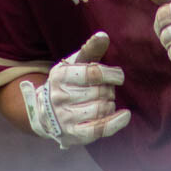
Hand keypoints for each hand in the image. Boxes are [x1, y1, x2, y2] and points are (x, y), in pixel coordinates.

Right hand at [19, 32, 130, 148]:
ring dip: (110, 103)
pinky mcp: (73, 134)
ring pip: (101, 109)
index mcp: (60, 75)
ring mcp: (65, 117)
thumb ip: (91, 50)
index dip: (111, 74)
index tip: (118, 76)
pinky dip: (115, 122)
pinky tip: (124, 115)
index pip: (92, 73)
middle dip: (109, 89)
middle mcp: (60, 96)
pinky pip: (99, 129)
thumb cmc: (68, 82)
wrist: (46, 111)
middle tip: (106, 89)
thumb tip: (103, 36)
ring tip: (105, 100)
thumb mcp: (75, 63)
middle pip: (99, 92)